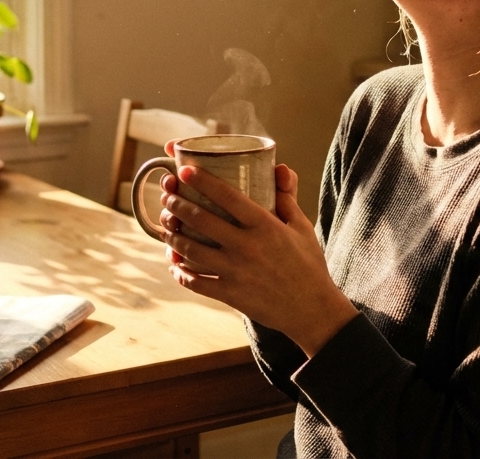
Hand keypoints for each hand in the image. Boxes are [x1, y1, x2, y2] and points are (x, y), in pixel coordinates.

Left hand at [157, 156, 357, 357]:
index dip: (203, 181)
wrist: (312, 309)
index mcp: (265, 226)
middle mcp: (247, 246)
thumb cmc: (308, 264)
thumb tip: (279, 170)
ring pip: (192, 250)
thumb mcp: (302, 227)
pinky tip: (174, 263)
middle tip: (167, 196)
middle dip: (178, 205)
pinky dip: (180, 272)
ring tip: (167, 227)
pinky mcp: (230, 295)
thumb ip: (287, 199)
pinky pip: (196, 282)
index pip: (227, 196)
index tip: (186, 171)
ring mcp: (236, 272)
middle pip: (201, 220)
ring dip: (173, 236)